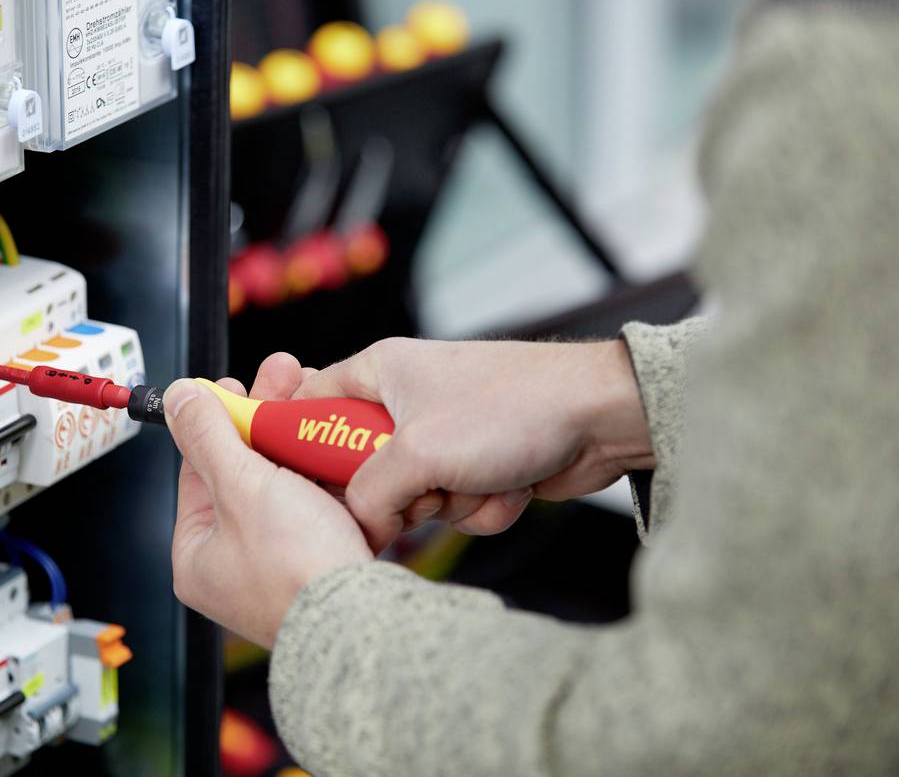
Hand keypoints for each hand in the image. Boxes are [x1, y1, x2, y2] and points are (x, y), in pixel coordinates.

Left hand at [166, 354, 373, 648]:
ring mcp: (282, 563)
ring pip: (288, 483)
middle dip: (268, 420)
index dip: (220, 419)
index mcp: (198, 554)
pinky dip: (328, 472)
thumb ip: (208, 435)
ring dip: (302, 439)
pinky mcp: (324, 561)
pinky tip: (339, 439)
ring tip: (317, 398)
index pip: (199, 468)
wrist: (362, 617)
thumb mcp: (240, 485)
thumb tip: (178, 399)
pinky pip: (322, 504)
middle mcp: (236, 563)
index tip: (238, 385)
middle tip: (285, 378)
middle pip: (245, 471)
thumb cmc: (295, 569)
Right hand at [294, 338, 653, 550]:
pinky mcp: (479, 465)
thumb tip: (358, 527)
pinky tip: (511, 485)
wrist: (602, 418)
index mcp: (380, 371)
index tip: (296, 484)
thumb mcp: (418, 452)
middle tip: (420, 489)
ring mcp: (445, 436)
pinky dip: (483, 506)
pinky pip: (456, 505)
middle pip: (361, 468)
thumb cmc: (514, 407)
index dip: (299, 445)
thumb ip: (368, 494)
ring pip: (413, 497)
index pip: (310, 404)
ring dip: (449, 503)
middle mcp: (407, 401)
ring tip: (481, 477)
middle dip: (397, 492)